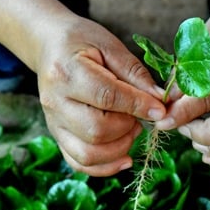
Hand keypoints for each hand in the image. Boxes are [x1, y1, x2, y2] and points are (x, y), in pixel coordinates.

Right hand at [36, 16, 165, 176]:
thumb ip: (135, 75)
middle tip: (140, 116)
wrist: (49, 46)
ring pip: (88, 153)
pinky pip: (79, 163)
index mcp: (66, 72)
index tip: (160, 110)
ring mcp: (53, 123)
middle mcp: (55, 102)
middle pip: (96, 131)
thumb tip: (160, 103)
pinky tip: (125, 157)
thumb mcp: (111, 46)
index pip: (107, 97)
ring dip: (119, 148)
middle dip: (127, 128)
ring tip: (132, 130)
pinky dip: (105, 167)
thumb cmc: (82, 42)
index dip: (138, 106)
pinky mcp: (57, 136)